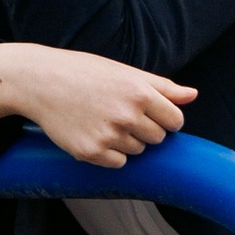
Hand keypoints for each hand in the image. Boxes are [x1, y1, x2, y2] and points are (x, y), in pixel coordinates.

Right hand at [0, 43, 196, 167]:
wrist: (40, 81)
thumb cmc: (84, 73)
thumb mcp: (125, 72)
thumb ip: (162, 86)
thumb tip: (193, 95)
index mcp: (139, 92)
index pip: (175, 120)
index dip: (166, 118)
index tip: (152, 113)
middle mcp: (126, 115)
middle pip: (158, 138)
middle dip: (146, 128)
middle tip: (121, 113)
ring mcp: (109, 136)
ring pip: (138, 151)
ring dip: (128, 140)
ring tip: (104, 120)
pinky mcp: (91, 152)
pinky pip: (119, 162)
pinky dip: (111, 153)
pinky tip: (95, 133)